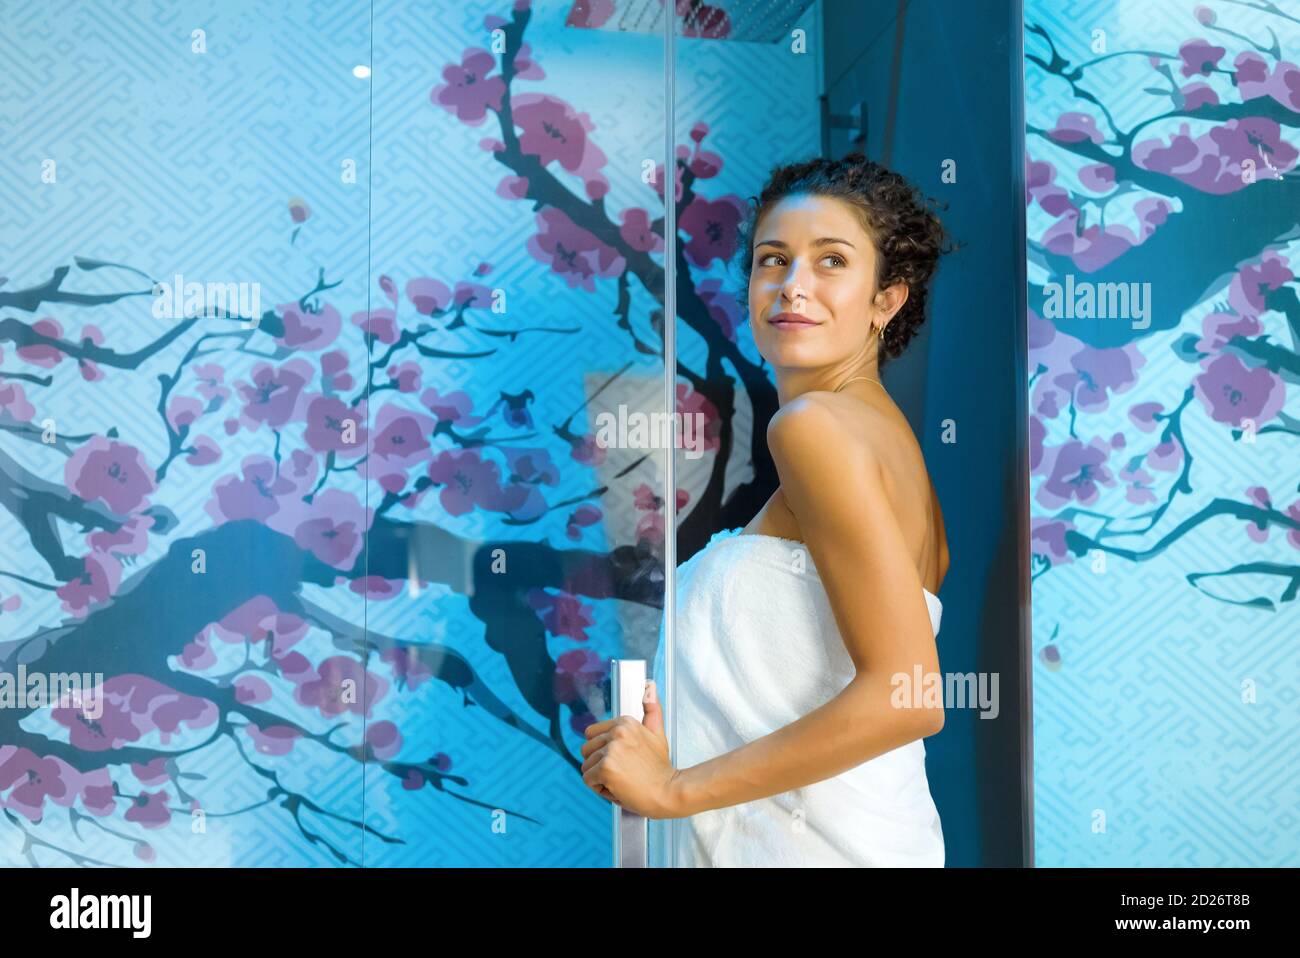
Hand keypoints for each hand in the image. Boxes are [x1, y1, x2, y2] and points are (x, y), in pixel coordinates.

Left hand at [581, 680, 684, 818]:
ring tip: (623, 780)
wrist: (669, 792)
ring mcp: (611, 750)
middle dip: (600, 764)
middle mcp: (617, 732)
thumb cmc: (661, 768)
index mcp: (625, 722)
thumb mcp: (657, 733)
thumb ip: (651, 709)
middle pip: (586, 750)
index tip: (624, 759)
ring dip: (601, 778)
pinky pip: (588, 779)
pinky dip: (600, 789)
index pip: (591, 734)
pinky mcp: (605, 767)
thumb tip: (649, 684)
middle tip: (624, 771)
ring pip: (586, 766)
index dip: (604, 751)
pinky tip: (619, 788)